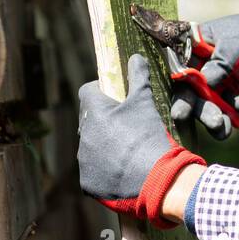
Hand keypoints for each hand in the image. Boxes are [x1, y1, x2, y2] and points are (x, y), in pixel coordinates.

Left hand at [78, 53, 204, 228]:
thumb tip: (136, 57)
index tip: (116, 96)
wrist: (155, 178)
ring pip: (91, 146)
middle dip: (103, 120)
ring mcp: (84, 160)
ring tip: (127, 149)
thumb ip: (139, 77)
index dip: (101, 90)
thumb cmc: (149, 136)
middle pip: (89, 120)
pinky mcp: (87, 182)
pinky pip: (93, 170)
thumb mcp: (145, 102)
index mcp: (93, 112)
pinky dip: (105, 168)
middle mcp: (83, 135)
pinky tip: (123, 169)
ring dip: (103, 144)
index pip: (88, 91)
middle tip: (126, 125)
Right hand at [169, 3, 238, 137]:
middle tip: (215, 124)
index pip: (179, 74)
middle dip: (201, 111)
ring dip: (217, 116)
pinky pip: (225, 102)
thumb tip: (203, 86)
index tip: (180, 116)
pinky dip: (233, 108)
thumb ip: (219, 65)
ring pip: (207, 102)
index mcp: (190, 47)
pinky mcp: (226, 87)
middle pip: (191, 92)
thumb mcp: (234, 46)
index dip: (179, 96)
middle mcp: (196, 64)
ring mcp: (211, 77)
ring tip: (227, 129)